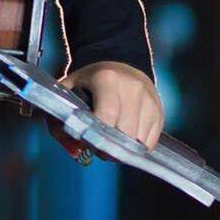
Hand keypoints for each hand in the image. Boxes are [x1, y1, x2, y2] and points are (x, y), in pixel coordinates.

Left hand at [47, 60, 163, 161]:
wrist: (118, 66)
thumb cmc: (88, 84)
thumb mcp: (67, 94)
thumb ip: (61, 124)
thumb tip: (76, 153)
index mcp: (106, 78)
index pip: (107, 114)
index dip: (97, 135)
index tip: (87, 142)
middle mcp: (132, 87)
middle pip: (124, 131)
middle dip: (109, 145)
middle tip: (98, 146)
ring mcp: (149, 99)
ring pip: (138, 140)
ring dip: (122, 149)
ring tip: (110, 141)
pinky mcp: (158, 111)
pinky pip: (149, 142)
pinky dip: (134, 148)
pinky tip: (123, 139)